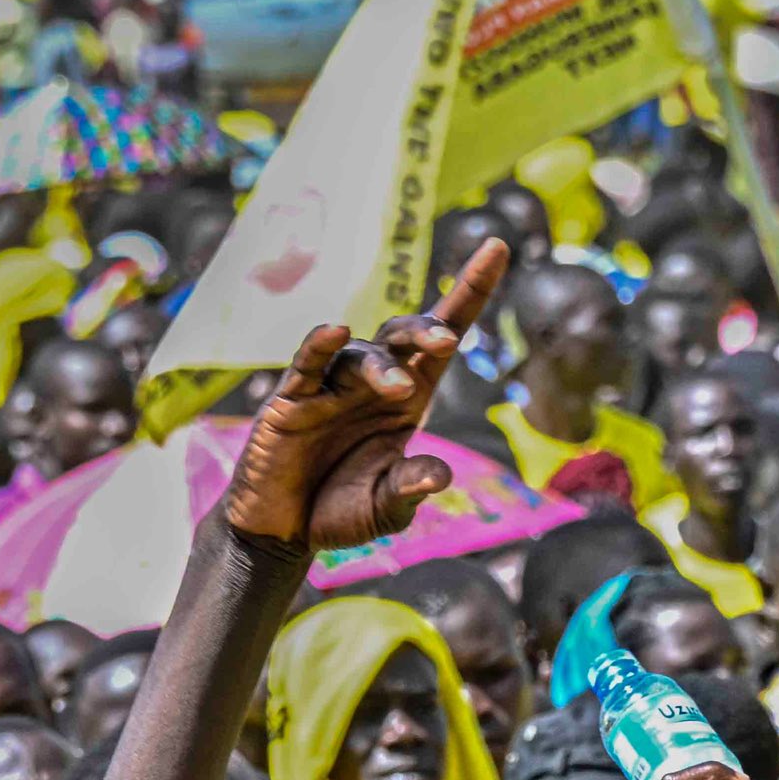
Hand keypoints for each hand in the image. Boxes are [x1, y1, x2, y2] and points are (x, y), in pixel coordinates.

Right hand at [220, 242, 507, 556]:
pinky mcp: (292, 400)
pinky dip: (321, 345)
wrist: (280, 532)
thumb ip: (409, 490)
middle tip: (445, 342)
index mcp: (407, 401)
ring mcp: (330, 388)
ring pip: (360, 355)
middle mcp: (372, 385)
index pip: (443, 339)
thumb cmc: (338, 512)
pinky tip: (336, 331)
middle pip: (403, 337)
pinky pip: (308, 363)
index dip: (469, 292)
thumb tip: (439, 475)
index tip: (498, 247)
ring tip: (398, 389)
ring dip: (380, 367)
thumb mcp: (384, 509)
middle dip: (425, 331)